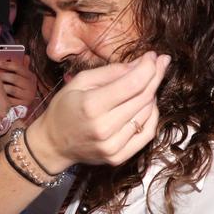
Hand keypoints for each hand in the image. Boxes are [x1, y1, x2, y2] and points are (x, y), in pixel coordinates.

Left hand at [0, 55, 37, 107]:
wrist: (23, 107)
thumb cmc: (20, 88)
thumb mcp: (22, 77)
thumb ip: (21, 67)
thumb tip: (25, 56)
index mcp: (30, 76)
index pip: (19, 68)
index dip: (7, 64)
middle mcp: (31, 86)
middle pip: (14, 78)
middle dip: (2, 75)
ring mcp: (28, 96)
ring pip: (12, 90)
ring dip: (1, 87)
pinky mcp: (22, 106)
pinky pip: (10, 101)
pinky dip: (3, 98)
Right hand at [27, 52, 170, 172]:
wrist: (53, 143)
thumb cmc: (64, 108)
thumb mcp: (79, 82)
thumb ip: (110, 72)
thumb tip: (140, 64)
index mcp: (90, 105)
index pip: (132, 83)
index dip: (148, 67)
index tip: (154, 56)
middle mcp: (103, 128)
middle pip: (143, 97)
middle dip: (155, 76)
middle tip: (160, 63)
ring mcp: (112, 145)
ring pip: (148, 114)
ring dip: (152, 95)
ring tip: (147, 84)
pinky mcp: (118, 157)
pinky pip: (147, 133)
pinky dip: (152, 116)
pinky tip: (147, 105)